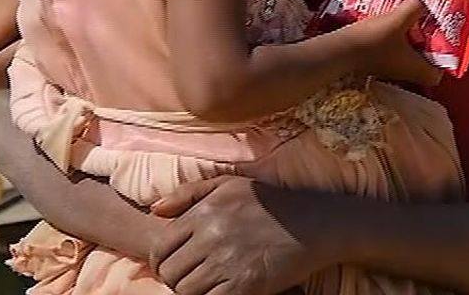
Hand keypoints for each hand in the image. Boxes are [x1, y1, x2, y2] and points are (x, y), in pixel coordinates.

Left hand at [149, 177, 319, 294]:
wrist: (313, 223)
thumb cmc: (270, 202)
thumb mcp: (229, 185)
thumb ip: (188, 193)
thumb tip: (155, 209)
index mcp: (204, 212)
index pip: (160, 247)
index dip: (161, 260)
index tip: (172, 264)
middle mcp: (212, 236)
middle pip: (170, 272)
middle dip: (174, 278)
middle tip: (190, 277)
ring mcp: (228, 262)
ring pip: (186, 291)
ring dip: (191, 291)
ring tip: (205, 285)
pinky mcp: (245, 285)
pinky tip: (220, 291)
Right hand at [342, 0, 443, 88]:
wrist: (339, 51)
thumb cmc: (373, 40)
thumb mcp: (398, 19)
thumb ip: (415, 9)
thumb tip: (422, 2)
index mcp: (416, 69)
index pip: (437, 75)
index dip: (442, 62)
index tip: (441, 43)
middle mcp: (404, 73)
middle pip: (422, 64)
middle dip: (425, 46)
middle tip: (426, 26)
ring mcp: (388, 69)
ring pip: (406, 57)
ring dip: (409, 41)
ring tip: (409, 21)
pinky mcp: (375, 63)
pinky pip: (392, 52)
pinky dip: (395, 41)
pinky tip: (390, 23)